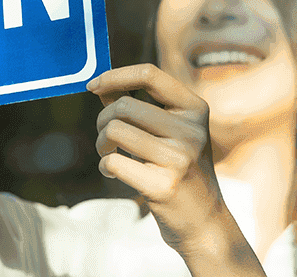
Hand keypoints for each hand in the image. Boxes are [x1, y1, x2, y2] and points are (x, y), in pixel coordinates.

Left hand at [88, 64, 261, 272]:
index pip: (149, 74)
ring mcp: (180, 158)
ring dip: (101, 142)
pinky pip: (114, 162)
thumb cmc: (177, 169)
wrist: (204, 221)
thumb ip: (139, 106)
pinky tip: (115, 172)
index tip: (93, 85)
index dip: (114, 76)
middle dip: (102, 119)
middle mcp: (192, 130)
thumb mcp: (169, 131)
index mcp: (195, 109)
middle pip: (124, 105)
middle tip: (106, 137)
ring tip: (110, 154)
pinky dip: (106, 165)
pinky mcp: (164, 185)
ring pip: (115, 130)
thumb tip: (100, 84)